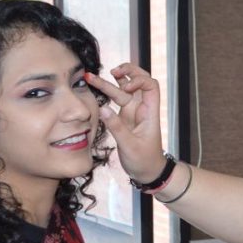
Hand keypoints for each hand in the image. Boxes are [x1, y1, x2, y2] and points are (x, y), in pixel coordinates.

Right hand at [86, 64, 166, 183]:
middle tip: (113, 70)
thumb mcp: (129, 146)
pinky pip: (116, 100)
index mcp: (149, 112)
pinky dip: (107, 92)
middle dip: (128, 71)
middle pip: (138, 81)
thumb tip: (103, 108)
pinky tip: (96, 86)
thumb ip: (116, 127)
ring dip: (110, 81)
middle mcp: (141, 108)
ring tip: (92, 76)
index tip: (125, 88)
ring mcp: (132, 111)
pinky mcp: (123, 117)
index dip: (138, 81)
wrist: (147, 172)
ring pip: (123, 90)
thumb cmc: (144, 160)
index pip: (151, 86)